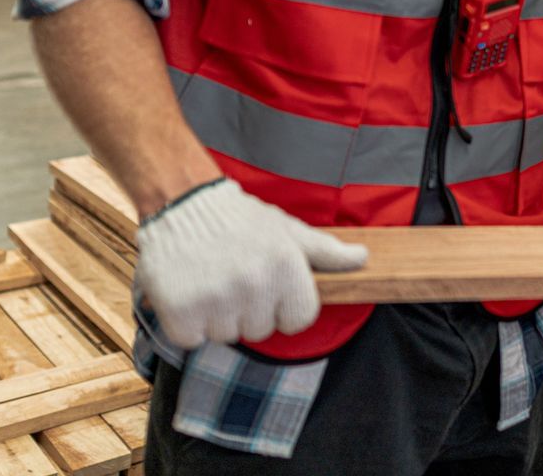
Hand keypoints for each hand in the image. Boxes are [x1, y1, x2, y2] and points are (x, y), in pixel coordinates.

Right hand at [136, 179, 367, 347]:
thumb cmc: (241, 220)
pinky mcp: (180, 312)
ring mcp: (215, 300)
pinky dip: (187, 323)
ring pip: (226, 336)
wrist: (184, 203)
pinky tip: (189, 291)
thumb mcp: (289, 230)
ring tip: (211, 280)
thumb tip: (362, 259)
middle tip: (235, 278)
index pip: (300, 320)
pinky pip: (192, 339)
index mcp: (286, 268)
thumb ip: (326, 252)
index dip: (284, 307)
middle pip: (261, 331)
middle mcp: (253, 285)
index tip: (269, 288)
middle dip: (249, 310)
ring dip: (217, 317)